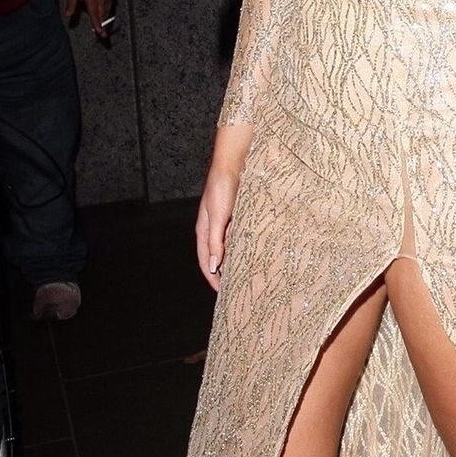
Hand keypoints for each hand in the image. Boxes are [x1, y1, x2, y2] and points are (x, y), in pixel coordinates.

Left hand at [65, 0, 114, 39]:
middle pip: (103, 15)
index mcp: (92, 1)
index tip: (100, 32)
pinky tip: (106, 13)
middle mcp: (101, 0)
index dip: (97, 25)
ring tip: (103, 25)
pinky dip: (108, 10)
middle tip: (103, 34)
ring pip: (107, 10)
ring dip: (105, 18)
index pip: (95, 16)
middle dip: (103, 25)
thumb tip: (68, 15)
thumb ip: (71, 4)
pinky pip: (110, 4)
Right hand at [196, 158, 241, 289]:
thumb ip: (215, 241)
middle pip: (216, 256)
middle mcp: (213, 228)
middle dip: (222, 273)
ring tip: (244, 275)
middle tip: (234, 289)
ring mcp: (224, 222)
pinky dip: (242, 248)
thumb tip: (213, 266)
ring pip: (228, 248)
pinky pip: (238, 237)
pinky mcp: (237, 215)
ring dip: (233, 261)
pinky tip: (251, 253)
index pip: (205, 261)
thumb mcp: (218, 216)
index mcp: (204, 230)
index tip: (222, 293)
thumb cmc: (223, 187)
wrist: (234, 163)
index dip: (212, 278)